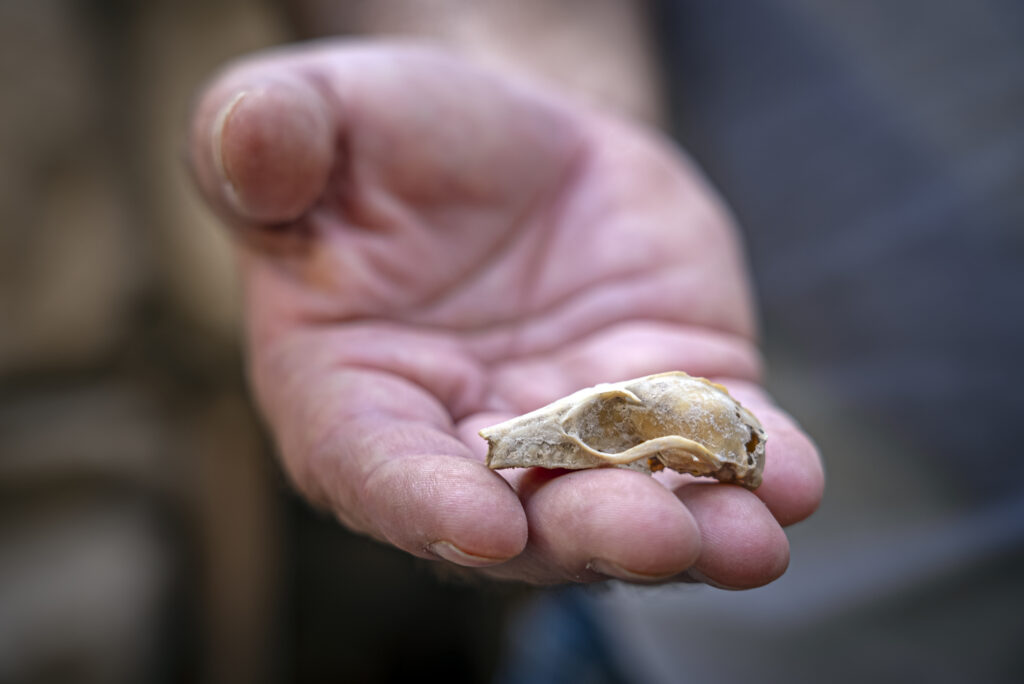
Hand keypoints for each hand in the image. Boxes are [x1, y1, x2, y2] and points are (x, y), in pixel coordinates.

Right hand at [188, 42, 822, 585]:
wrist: (509, 142)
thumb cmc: (392, 139)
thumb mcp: (317, 115)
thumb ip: (268, 139)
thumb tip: (248, 148)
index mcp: (355, 397)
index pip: (378, 471)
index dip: (423, 503)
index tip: (480, 524)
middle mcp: (465, 444)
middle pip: (523, 519)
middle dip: (589, 534)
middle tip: (654, 536)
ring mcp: (576, 435)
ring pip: (628, 504)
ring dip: (691, 530)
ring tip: (746, 539)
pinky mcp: (664, 398)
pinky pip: (712, 448)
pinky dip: (754, 468)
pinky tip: (789, 477)